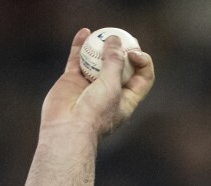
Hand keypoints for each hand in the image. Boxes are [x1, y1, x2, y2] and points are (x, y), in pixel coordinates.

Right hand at [39, 28, 154, 141]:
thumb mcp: (112, 86)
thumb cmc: (95, 113)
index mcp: (127, 98)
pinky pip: (77, 59)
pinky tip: (84, 32)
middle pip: (121, 67)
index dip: (143, 63)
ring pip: (98, 61)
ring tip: (103, 32)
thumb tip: (114, 40)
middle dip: (124, 51)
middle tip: (122, 36)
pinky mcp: (72, 80)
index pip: (143, 78)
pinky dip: (80, 45)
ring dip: (102, 46)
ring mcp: (90, 85)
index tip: (134, 53)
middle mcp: (110, 92)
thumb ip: (114, 62)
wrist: (67, 128)